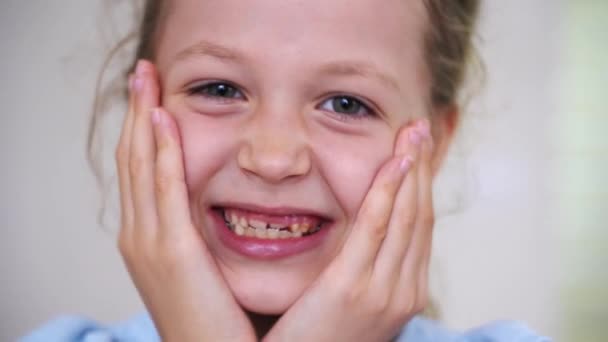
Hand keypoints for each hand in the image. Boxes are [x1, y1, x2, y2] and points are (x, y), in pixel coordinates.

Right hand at [115, 60, 255, 341]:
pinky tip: (164, 119)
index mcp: (149, 239)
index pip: (143, 171)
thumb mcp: (201, 270)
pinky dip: (162, 152)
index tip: (153, 96)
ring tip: (146, 78)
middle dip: (137, 112)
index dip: (145, 131)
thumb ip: (203, 236)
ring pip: (141, 165)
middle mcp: (140, 235)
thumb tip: (223, 209)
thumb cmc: (214, 321)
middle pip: (134, 159)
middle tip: (143, 72)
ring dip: (144, 118)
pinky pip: (165, 189)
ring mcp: (149, 243)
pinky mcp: (171, 252)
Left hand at [264, 120, 433, 341]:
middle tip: (420, 128)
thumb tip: (358, 239)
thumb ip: (360, 269)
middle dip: (423, 168)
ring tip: (412, 132)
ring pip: (405, 216)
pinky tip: (395, 163)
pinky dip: (389, 192)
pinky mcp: (352, 289)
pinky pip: (376, 228)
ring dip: (411, 169)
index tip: (417, 152)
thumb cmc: (314, 341)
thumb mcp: (348, 304)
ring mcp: (383, 291)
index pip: (418, 228)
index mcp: (403, 293)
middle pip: (419, 216)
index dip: (421, 185)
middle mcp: (403, 291)